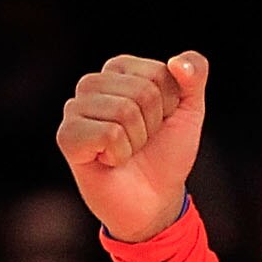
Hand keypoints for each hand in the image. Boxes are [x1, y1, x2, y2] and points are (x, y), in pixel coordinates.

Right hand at [58, 52, 207, 243]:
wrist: (154, 199)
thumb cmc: (166, 152)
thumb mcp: (190, 109)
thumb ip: (195, 74)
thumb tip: (179, 62)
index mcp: (119, 69)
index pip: (158, 73)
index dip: (169, 104)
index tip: (159, 122)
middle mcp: (92, 84)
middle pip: (142, 91)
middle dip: (153, 124)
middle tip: (142, 141)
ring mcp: (74, 109)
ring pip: (124, 111)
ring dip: (137, 141)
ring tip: (127, 151)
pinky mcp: (66, 136)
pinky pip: (108, 134)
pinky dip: (120, 154)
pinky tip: (110, 161)